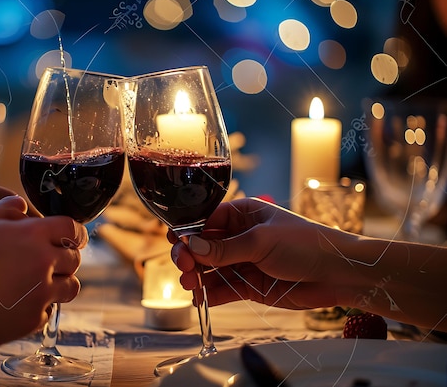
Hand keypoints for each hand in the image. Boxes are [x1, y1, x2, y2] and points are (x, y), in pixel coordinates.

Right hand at [0, 195, 87, 350]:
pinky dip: (41, 307)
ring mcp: (42, 293)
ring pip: (70, 287)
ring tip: (43, 283)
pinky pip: (49, 311)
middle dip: (67, 257)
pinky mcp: (34, 319)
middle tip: (52, 259)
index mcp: (33, 235)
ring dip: (61, 283)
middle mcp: (45, 263)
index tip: (73, 236)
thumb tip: (20, 204)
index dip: (75, 232)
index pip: (72, 229)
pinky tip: (24, 303)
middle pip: (75, 259)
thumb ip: (4, 210)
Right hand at [170, 197, 359, 309]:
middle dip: (190, 255)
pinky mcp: (250, 286)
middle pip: (204, 246)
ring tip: (189, 285)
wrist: (339, 274)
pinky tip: (199, 299)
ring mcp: (244, 262)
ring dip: (197, 276)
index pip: (206, 220)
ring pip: (210, 269)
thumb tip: (192, 246)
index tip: (175, 241)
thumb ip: (225, 248)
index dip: (189, 231)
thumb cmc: (306, 244)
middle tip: (184, 266)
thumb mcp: (262, 241)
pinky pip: (223, 290)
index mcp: (243, 214)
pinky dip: (209, 294)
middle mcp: (240, 237)